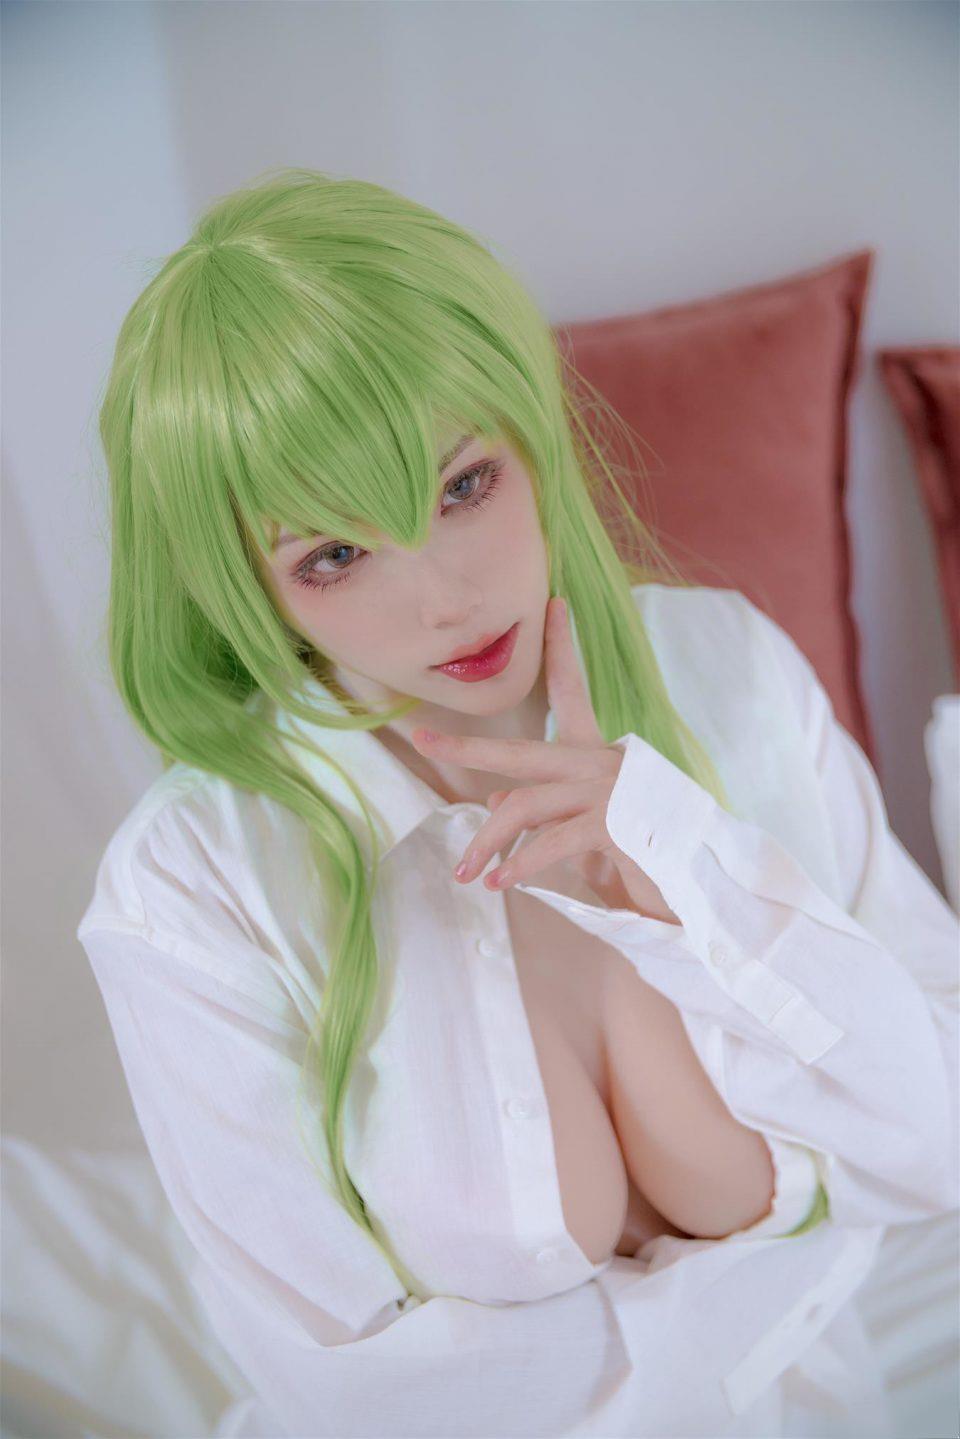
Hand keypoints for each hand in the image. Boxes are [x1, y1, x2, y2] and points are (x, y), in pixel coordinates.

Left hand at [410, 596, 679, 922]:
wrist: (700, 889)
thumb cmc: (643, 859)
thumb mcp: (585, 832)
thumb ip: (544, 813)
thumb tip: (495, 801)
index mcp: (600, 754)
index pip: (573, 692)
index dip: (562, 648)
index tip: (555, 605)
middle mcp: (604, 762)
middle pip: (520, 751)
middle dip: (465, 748)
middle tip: (421, 741)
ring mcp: (609, 791)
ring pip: (523, 806)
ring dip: (487, 842)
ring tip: (465, 873)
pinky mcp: (615, 825)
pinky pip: (550, 843)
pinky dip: (520, 865)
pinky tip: (502, 884)